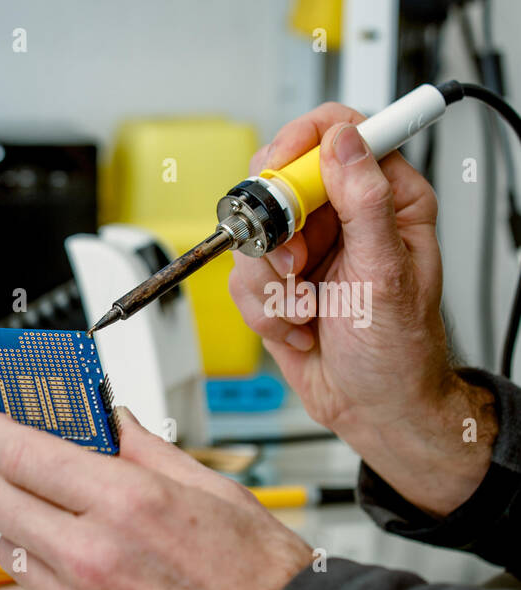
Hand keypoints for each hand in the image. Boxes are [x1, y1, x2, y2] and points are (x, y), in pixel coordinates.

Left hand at [0, 409, 312, 589]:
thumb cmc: (264, 580)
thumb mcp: (210, 490)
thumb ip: (143, 449)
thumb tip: (107, 421)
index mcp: (125, 504)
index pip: (18, 453)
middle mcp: (91, 559)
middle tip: (16, 474)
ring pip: (11, 557)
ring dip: (29, 536)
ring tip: (75, 536)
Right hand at [228, 104, 495, 515]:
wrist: (371, 407)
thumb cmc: (397, 350)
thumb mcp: (386, 271)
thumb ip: (365, 200)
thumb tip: (344, 140)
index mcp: (386, 197)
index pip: (337, 132)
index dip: (300, 144)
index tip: (280, 175)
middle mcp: (344, 217)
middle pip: (279, 183)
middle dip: (277, 233)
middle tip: (297, 265)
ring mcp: (308, 249)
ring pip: (253, 236)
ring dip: (271, 283)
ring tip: (306, 310)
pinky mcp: (279, 282)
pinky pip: (242, 278)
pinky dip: (263, 309)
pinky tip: (297, 326)